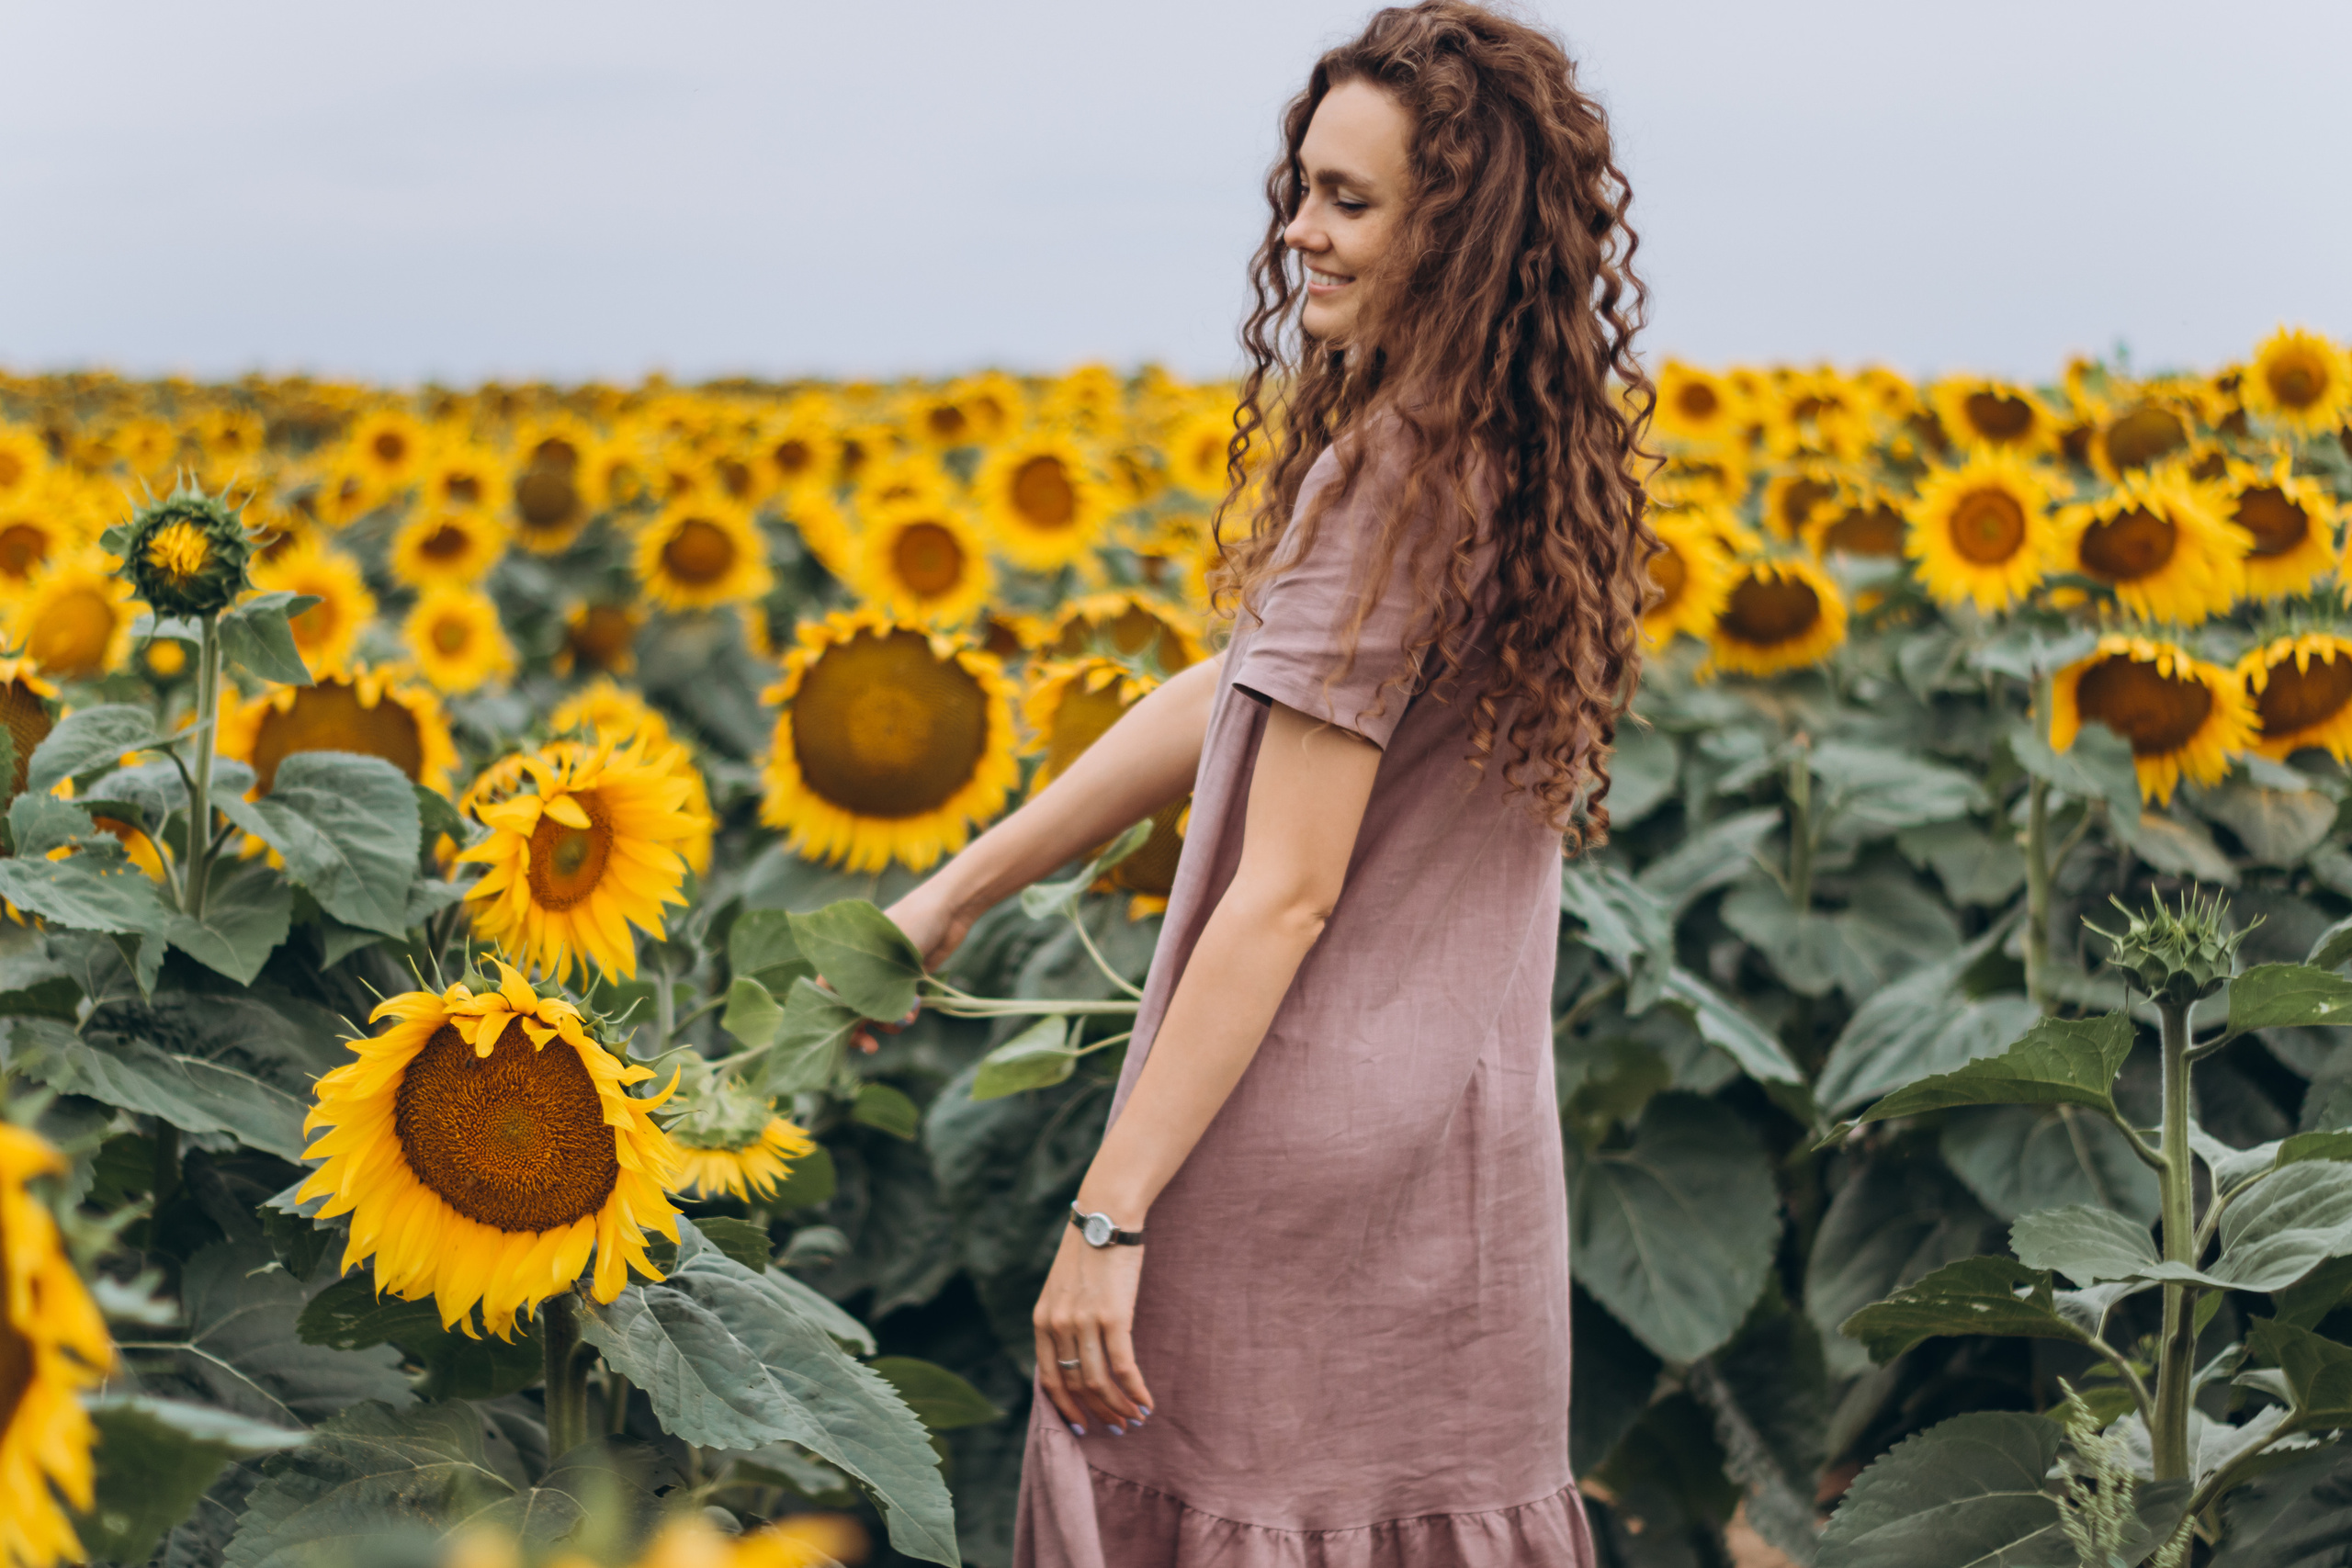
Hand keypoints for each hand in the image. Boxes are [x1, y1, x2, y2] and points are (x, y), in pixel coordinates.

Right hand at [841, 883, 973, 1052]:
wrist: (949, 909)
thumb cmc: (913, 921)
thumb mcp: (886, 952)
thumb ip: (873, 986)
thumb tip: (868, 1020)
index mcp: (846, 957)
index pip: (827, 993)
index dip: (833, 1018)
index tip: (846, 1035)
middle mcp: (862, 968)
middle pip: (851, 1008)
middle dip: (861, 1030)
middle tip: (872, 1048)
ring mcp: (885, 975)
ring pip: (878, 1011)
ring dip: (890, 1022)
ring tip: (906, 1021)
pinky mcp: (907, 980)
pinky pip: (900, 1007)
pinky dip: (906, 1013)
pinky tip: (916, 1011)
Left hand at [1033, 1221, 1153, 1436]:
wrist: (1106, 1215)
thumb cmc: (1090, 1251)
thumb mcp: (1062, 1288)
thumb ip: (1063, 1320)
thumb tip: (1076, 1356)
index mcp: (1042, 1321)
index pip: (1049, 1380)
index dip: (1066, 1409)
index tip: (1083, 1426)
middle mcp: (1058, 1325)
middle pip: (1077, 1386)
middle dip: (1098, 1414)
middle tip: (1118, 1428)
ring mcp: (1084, 1322)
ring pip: (1099, 1382)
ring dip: (1119, 1407)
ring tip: (1136, 1419)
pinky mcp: (1113, 1316)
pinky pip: (1124, 1366)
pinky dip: (1136, 1390)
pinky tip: (1147, 1401)